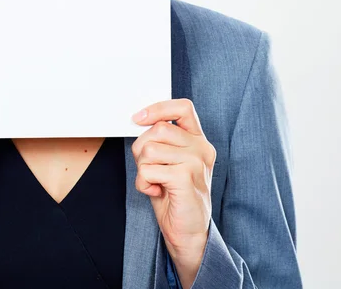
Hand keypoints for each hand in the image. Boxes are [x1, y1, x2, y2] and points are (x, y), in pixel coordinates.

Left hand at [131, 98, 215, 286]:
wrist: (188, 232)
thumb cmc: (174, 195)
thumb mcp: (168, 160)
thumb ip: (160, 139)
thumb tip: (139, 119)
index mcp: (198, 140)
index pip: (183, 107)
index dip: (158, 108)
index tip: (138, 118)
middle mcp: (201, 148)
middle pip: (158, 129)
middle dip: (142, 149)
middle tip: (149, 168)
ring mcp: (196, 162)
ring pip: (149, 149)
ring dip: (142, 169)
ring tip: (155, 182)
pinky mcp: (186, 177)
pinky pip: (148, 170)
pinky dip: (143, 183)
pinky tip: (156, 192)